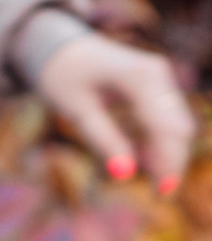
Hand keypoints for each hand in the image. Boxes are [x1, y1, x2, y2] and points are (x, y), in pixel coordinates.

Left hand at [34, 32, 192, 193]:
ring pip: (178, 124)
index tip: (164, 191)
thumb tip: (125, 174)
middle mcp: (157, 73)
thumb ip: (103, 139)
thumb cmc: (64, 76)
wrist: (62, 47)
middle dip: (173, 160)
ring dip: (169, 153)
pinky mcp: (158, 85)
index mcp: (138, 76)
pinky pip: (168, 118)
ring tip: (155, 183)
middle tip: (162, 193)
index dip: (168, 160)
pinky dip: (162, 141)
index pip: (164, 125)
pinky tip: (149, 162)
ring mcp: (161, 77)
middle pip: (178, 126)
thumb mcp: (77, 110)